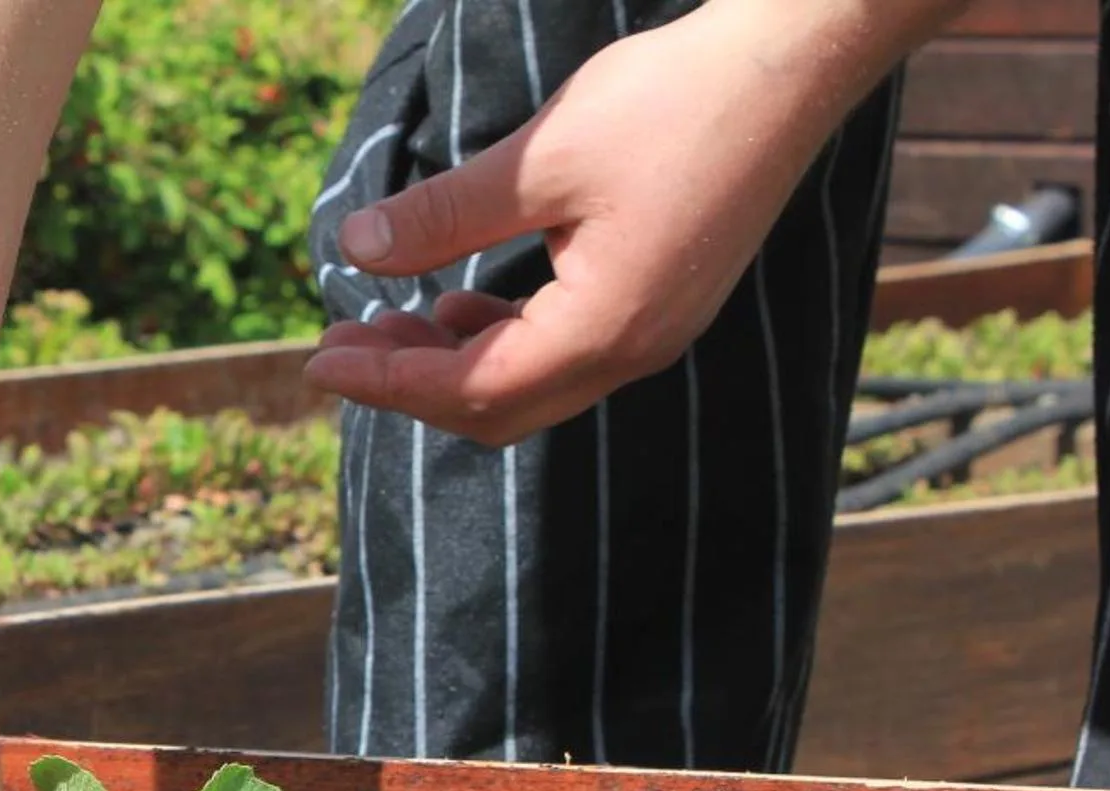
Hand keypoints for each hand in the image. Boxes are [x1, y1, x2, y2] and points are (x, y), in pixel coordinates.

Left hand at [302, 0, 913, 444]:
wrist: (791, 63)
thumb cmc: (671, 102)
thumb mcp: (538, 158)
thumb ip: (443, 215)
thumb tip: (356, 247)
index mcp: (602, 329)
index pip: (469, 390)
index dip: (385, 381)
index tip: (318, 359)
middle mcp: (634, 351)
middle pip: (498, 409)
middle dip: (411, 383)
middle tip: (343, 342)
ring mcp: (656, 331)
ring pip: (532, 385)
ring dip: (454, 362)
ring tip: (390, 320)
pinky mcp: (665, 301)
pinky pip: (566, 351)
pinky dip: (502, 337)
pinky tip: (460, 302)